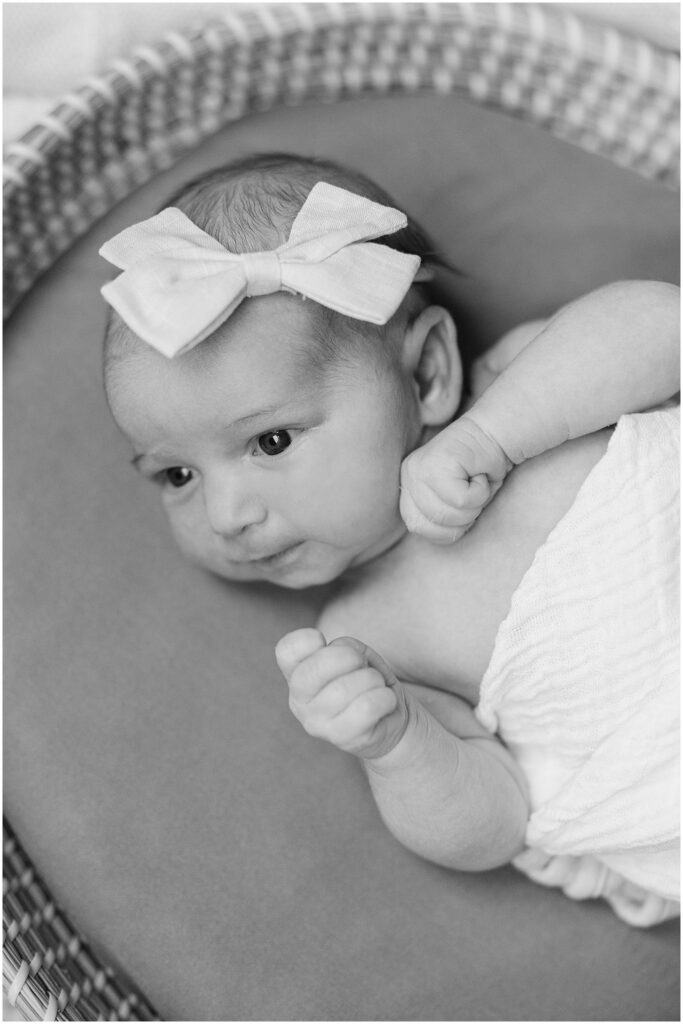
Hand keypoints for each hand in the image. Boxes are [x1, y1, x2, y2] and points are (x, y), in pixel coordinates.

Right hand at [275, 628, 409, 759]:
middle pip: (312, 671)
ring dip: (372, 679)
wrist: (389, 719)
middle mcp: (299, 702)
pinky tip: (385, 701)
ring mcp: (317, 724)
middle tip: (361, 662)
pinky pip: (366, 708)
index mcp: (297, 675)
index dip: (305, 639)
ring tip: (376, 685)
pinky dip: (384, 697)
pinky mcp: (342, 739)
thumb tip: (343, 652)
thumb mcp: (356, 655)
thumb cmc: (365, 681)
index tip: (324, 641)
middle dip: (348, 657)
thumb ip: (346, 647)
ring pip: (344, 689)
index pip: (286, 652)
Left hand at [400, 415, 511, 543]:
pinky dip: (480, 493)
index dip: (444, 529)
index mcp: (409, 485)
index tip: (462, 508)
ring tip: (476, 482)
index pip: (416, 525)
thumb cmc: (480, 472)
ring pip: (445, 514)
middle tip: (473, 493)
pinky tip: (480, 473)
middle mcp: (409, 475)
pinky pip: (461, 500)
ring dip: (473, 505)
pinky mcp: (436, 463)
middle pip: (428, 524)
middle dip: (460, 519)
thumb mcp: (455, 504)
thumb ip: (439, 518)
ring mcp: (419, 467)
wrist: (496, 435)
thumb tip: (437, 535)